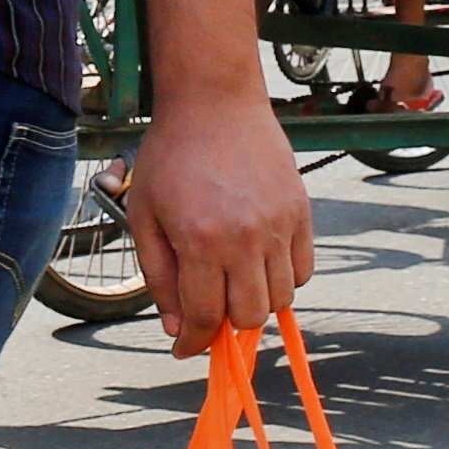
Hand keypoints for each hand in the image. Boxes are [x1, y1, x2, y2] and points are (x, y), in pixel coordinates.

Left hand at [125, 87, 311, 348]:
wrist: (214, 100)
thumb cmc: (170, 156)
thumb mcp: (144, 216)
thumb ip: (159, 277)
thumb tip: (177, 329)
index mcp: (199, 241)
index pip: (205, 318)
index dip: (194, 343)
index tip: (186, 348)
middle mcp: (244, 238)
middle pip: (248, 317)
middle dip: (225, 325)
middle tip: (210, 311)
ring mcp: (279, 225)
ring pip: (281, 299)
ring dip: (255, 302)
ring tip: (233, 282)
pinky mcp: (301, 211)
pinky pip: (303, 270)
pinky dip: (284, 279)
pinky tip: (260, 263)